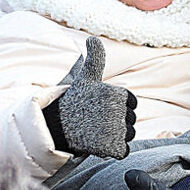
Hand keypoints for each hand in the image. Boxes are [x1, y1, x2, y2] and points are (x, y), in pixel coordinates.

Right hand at [43, 36, 136, 158]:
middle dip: (117, 122)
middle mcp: (119, 111)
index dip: (119, 106)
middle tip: (96, 119)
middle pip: (131, 120)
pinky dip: (114, 149)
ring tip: (96, 130)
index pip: (131, 103)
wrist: (58, 127)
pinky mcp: (113, 147)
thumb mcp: (87, 78)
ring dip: (116, 136)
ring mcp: (116, 130)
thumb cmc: (76, 101)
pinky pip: (124, 150)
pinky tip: (99, 142)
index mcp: (118, 93)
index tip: (101, 106)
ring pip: (128, 135)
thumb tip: (92, 38)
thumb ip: (96, 59)